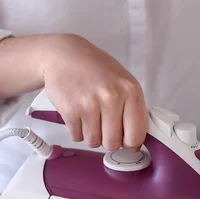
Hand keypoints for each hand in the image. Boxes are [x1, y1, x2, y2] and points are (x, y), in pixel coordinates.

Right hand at [40, 34, 146, 150]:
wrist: (63, 55)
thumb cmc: (96, 69)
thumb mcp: (123, 82)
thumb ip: (133, 109)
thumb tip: (136, 142)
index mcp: (130, 91)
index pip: (136, 135)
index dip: (130, 142)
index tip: (125, 139)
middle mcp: (112, 97)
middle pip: (113, 143)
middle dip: (108, 139)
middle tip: (104, 125)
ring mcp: (90, 104)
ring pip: (94, 142)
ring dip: (91, 135)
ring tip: (90, 117)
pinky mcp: (70, 110)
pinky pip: (77, 137)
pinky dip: (77, 131)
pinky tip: (78, 114)